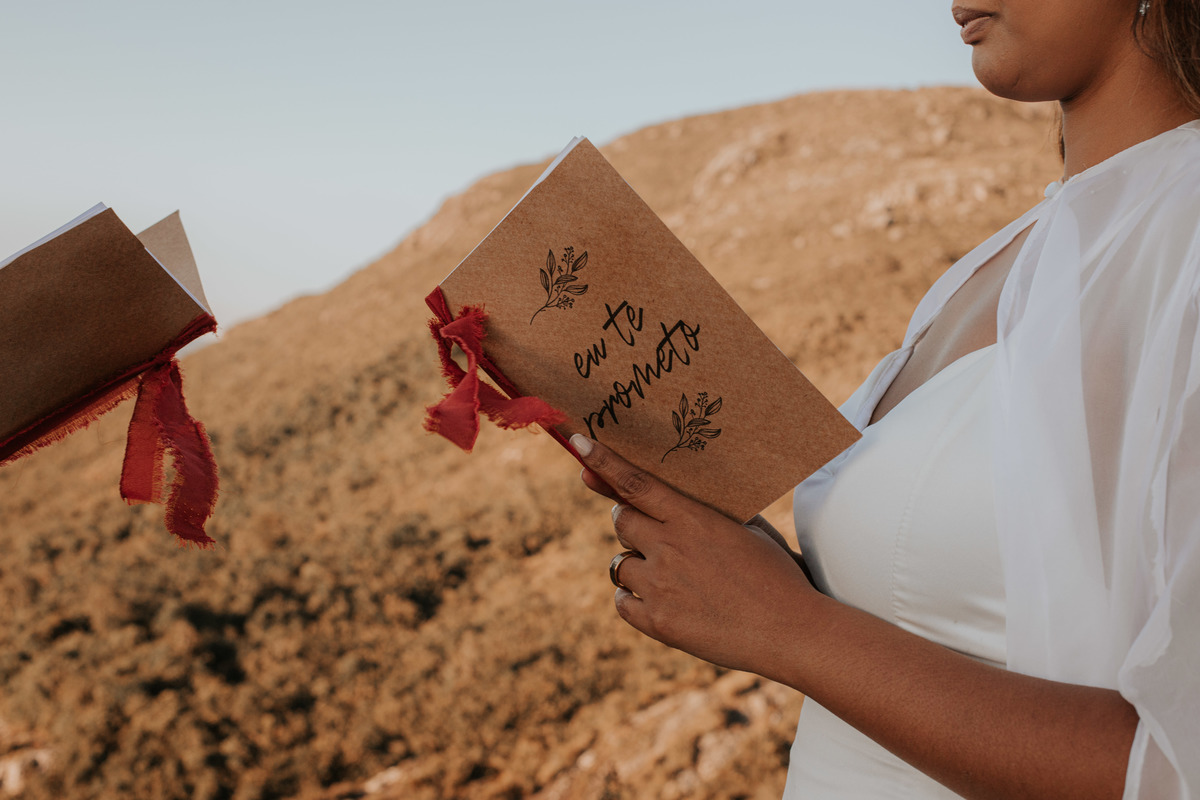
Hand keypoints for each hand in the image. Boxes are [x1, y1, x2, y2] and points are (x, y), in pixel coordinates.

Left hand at [573, 434, 815, 675]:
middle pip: (620, 522)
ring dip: (637, 565)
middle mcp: (669, 547)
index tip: (578, 443)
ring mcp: (659, 586)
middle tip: (656, 535)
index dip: (603, 462)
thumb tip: (683, 496)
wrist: (792, 631)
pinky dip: (635, 599)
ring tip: (673, 577)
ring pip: (620, 563)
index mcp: (692, 519)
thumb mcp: (750, 530)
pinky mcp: (657, 622)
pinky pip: (622, 601)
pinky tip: (665, 602)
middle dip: (631, 523)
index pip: (634, 483)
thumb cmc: (777, 575)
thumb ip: (709, 513)